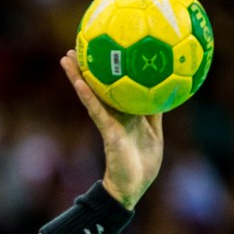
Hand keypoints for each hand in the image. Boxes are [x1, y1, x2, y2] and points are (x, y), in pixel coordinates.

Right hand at [61, 51, 163, 208]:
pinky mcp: (107, 131)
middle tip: (76, 46)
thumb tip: (167, 89)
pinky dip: (87, 96)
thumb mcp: (155, 132)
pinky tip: (79, 82)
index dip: (105, 69)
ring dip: (77, 76)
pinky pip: (96, 110)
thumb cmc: (144, 163)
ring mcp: (107, 121)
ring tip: (67, 57)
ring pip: (90, 94)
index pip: (112, 86)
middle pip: (96, 86)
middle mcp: (112, 114)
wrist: (133, 187)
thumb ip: (155, 111)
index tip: (100, 50)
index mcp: (124, 112)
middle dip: (85, 67)